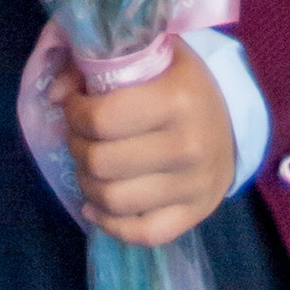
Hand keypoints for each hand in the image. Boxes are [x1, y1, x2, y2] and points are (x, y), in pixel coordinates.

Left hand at [59, 42, 235, 247]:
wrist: (234, 123)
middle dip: (77, 147)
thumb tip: (54, 94)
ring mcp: (191, 187)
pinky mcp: (193, 216)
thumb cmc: (182, 82)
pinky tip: (96, 206)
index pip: (103, 119)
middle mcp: (187, 146)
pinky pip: (140, 234)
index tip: (75, 105)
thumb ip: (95, 63)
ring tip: (88, 165)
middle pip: (102, 162)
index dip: (75, 113)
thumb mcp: (149, 55)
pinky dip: (109, 225)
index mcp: (177, 99)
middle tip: (79, 135)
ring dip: (87, 183)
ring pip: (114, 201)